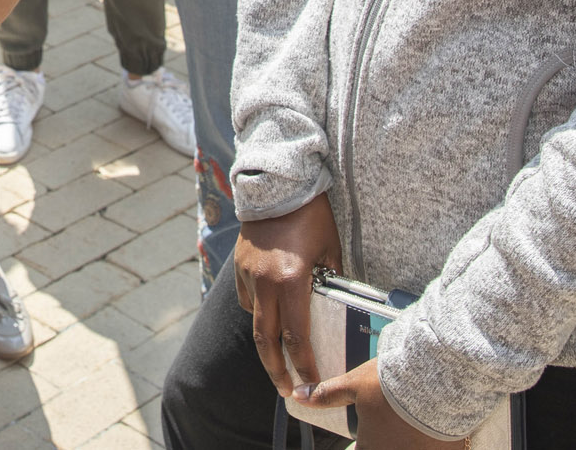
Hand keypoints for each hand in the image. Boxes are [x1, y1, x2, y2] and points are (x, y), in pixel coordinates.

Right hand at [235, 191, 342, 395]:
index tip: (311, 384)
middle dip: (277, 371)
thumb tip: (336, 305)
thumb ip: (330, 280)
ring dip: (266, 344)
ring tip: (278, 360)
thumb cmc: (311, 215)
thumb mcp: (330, 250)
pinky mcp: (240, 265)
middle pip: (266, 341)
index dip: (303, 365)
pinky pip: (248, 298)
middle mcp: (266, 282)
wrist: (277, 184)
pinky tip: (270, 314)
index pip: (296, 336)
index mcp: (292, 280)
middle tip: (287, 391)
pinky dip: (258, 311)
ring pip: (255, 321)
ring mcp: (249, 274)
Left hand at [298, 360, 467, 447]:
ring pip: (409, 449)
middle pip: (384, 449)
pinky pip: (436, 448)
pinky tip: (433, 429)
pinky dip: (431, 443)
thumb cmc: (393, 383)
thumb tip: (298, 396)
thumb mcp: (355, 385)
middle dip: (384, 441)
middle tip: (388, 424)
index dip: (361, 445)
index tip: (364, 438)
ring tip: (409, 424)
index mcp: (372, 448)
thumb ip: (327, 395)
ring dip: (406, 441)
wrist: (440, 379)